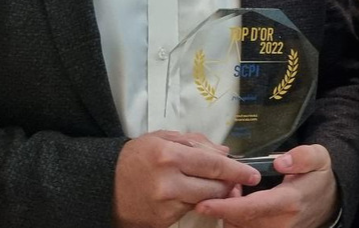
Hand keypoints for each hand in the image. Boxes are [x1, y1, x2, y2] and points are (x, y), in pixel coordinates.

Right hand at [113, 130, 260, 227]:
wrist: (104, 184)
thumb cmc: (137, 156)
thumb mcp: (165, 137)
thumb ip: (197, 143)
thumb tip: (225, 153)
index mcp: (170, 155)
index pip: (214, 165)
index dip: (238, 170)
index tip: (254, 173)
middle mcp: (169, 181)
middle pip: (215, 186)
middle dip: (228, 183)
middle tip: (234, 178)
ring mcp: (165, 204)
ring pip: (205, 200)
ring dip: (213, 193)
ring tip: (207, 183)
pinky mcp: (162, 220)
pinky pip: (189, 210)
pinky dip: (193, 202)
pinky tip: (185, 192)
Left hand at [195, 144, 339, 227]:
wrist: (328, 202)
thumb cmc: (318, 177)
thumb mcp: (318, 157)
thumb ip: (302, 157)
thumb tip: (281, 161)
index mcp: (290, 202)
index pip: (252, 208)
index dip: (226, 207)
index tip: (204, 204)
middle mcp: (280, 224)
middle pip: (239, 220)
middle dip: (224, 204)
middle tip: (227, 182)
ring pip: (238, 226)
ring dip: (228, 211)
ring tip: (234, 190)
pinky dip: (234, 217)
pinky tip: (238, 202)